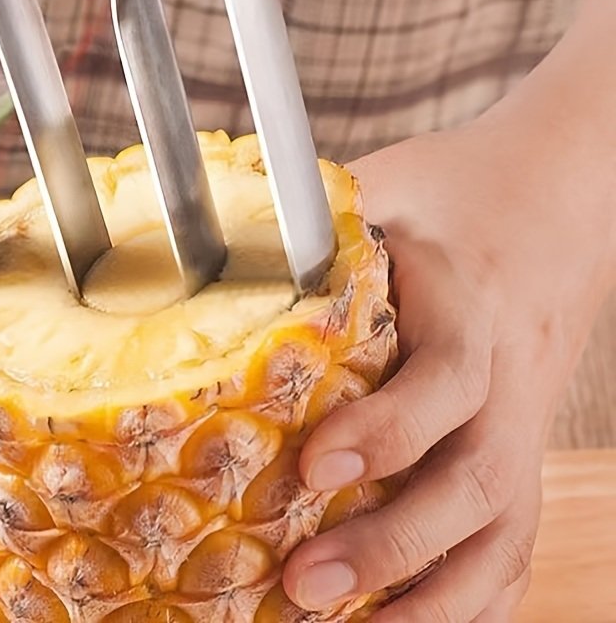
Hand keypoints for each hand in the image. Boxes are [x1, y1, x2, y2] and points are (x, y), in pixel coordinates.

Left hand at [283, 112, 613, 620]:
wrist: (552, 195)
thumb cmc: (456, 188)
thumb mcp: (386, 181)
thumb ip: (317, 220)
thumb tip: (211, 244)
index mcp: (470, 300)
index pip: (449, 378)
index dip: (389, 430)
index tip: (312, 465)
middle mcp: (510, 372)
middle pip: (478, 476)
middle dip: (395, 542)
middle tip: (303, 583)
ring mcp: (525, 416)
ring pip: (504, 528)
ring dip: (432, 594)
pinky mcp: (524, 442)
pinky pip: (514, 536)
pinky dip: (468, 595)